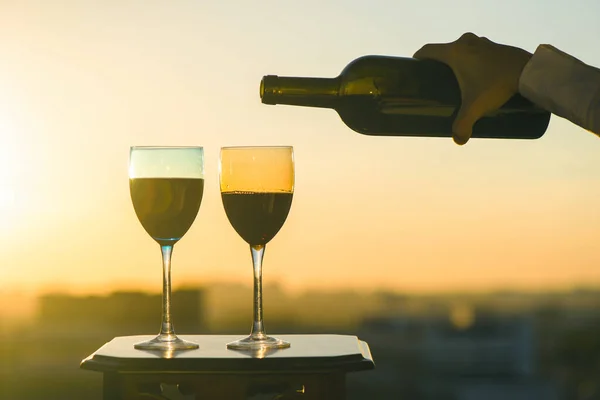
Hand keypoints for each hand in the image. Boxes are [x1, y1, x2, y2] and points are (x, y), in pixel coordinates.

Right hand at [414, 33, 531, 144]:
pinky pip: (478, 51)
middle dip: (440, 64)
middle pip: (445, 51)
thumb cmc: (497, 85)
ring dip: (459, 61)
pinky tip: (478, 74)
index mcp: (455, 52)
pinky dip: (474, 60)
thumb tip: (459, 140)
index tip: (416, 70)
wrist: (529, 72)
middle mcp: (467, 42)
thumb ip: (463, 124)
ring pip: (463, 50)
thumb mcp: (476, 107)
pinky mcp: (496, 46)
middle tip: (438, 81)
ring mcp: (483, 42)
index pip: (427, 50)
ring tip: (459, 80)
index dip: (418, 59)